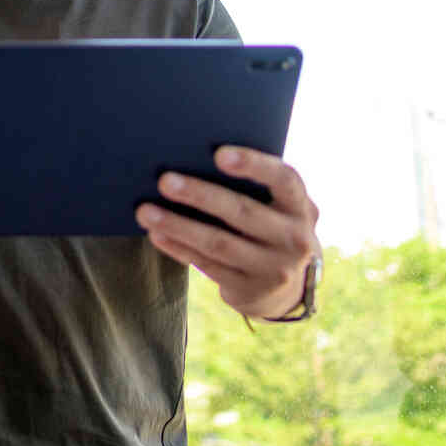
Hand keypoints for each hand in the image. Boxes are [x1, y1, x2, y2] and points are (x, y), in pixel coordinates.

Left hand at [135, 146, 319, 318]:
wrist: (289, 288)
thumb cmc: (272, 227)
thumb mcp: (280, 208)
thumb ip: (257, 188)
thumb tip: (196, 160)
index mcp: (300, 208)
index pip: (284, 180)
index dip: (253, 165)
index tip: (218, 154)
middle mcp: (294, 240)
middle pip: (242, 212)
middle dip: (200, 195)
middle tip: (164, 180)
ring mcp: (272, 269)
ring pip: (218, 243)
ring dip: (178, 225)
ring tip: (145, 211)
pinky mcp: (249, 291)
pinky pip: (206, 265)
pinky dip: (178, 247)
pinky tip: (156, 234)